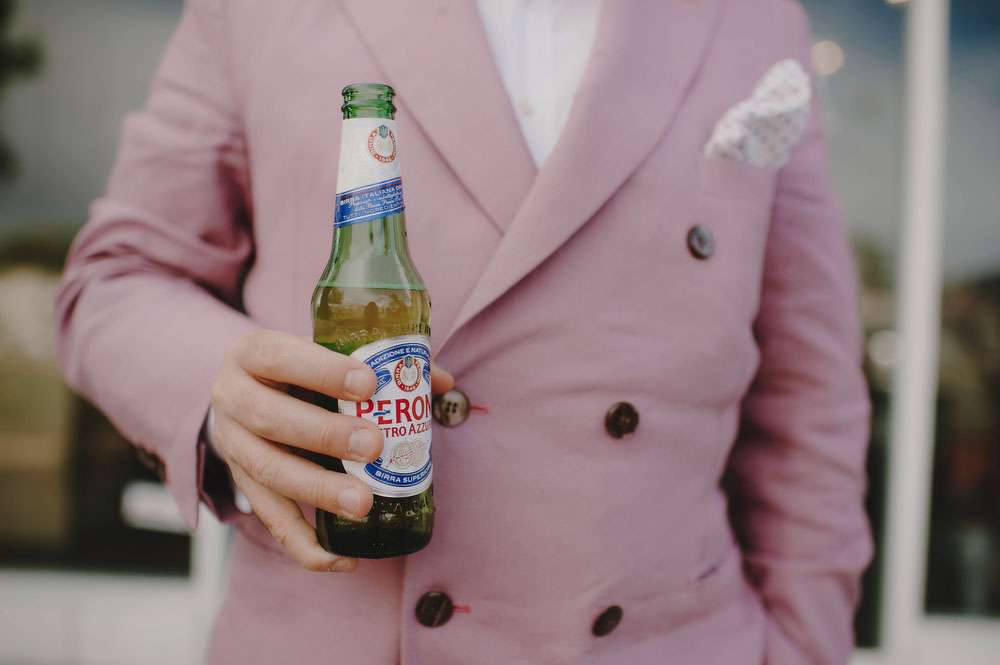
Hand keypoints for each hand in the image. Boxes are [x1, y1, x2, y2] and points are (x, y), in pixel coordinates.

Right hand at [209, 329, 453, 571]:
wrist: (242, 397)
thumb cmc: (296, 372)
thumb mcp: (320, 355)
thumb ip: (378, 363)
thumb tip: (439, 381)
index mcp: (252, 354)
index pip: (278, 356)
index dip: (322, 370)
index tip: (369, 383)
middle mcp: (232, 398)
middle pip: (270, 417)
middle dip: (325, 434)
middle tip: (373, 445)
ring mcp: (233, 445)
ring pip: (269, 472)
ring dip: (319, 490)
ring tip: (364, 503)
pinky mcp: (243, 487)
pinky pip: (272, 522)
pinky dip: (306, 546)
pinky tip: (343, 559)